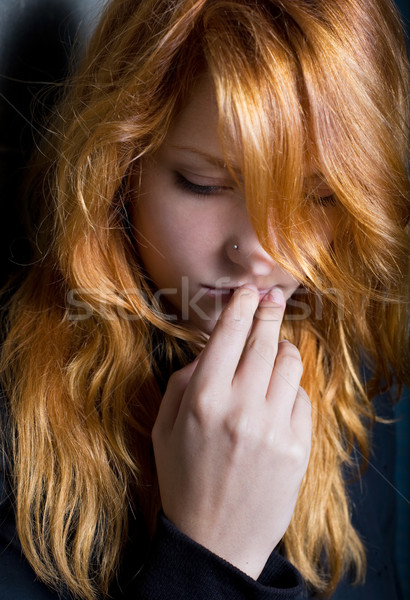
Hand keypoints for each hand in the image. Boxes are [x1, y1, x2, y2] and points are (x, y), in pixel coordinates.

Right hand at [152, 286, 311, 578]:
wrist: (216, 540)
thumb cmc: (183, 479)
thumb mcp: (165, 428)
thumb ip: (184, 381)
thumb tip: (212, 348)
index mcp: (203, 400)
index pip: (229, 335)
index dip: (242, 305)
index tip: (250, 290)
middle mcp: (241, 408)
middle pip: (264, 341)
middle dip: (268, 313)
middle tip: (271, 299)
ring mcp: (274, 428)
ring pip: (289, 363)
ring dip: (282, 349)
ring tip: (274, 351)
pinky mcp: (298, 447)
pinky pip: (301, 398)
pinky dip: (290, 389)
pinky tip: (277, 397)